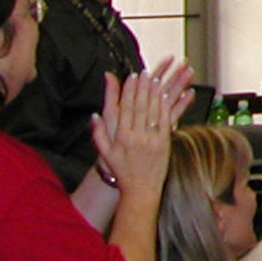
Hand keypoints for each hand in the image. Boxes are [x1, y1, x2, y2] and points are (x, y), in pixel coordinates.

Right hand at [87, 64, 187, 193]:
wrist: (141, 189)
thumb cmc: (122, 171)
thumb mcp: (105, 153)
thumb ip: (98, 133)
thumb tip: (94, 115)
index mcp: (122, 138)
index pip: (125, 109)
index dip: (128, 91)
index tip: (131, 77)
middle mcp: (137, 137)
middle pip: (140, 106)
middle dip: (143, 87)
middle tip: (145, 72)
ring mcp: (152, 139)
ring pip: (154, 111)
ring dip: (156, 93)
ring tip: (157, 77)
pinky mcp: (165, 142)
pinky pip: (166, 120)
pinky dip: (167, 106)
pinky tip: (167, 94)